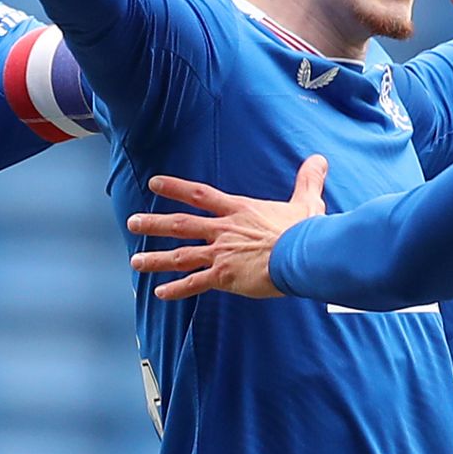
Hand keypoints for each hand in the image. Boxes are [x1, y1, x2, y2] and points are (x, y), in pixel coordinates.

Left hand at [128, 155, 328, 299]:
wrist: (303, 256)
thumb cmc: (305, 231)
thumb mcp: (306, 202)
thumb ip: (308, 181)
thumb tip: (320, 160)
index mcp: (239, 211)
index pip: (199, 195)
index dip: (175, 187)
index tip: (155, 183)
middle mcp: (224, 230)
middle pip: (181, 224)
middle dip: (154, 223)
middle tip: (132, 223)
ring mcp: (221, 253)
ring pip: (181, 255)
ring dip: (156, 258)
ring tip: (135, 261)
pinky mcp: (225, 277)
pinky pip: (196, 284)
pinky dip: (177, 290)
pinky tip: (161, 293)